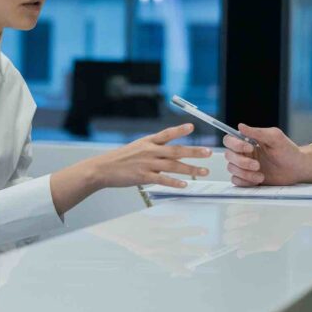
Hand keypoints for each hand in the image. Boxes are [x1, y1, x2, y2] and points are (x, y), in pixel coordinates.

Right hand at [90, 123, 211, 188]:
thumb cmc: (120, 159)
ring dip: (190, 169)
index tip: (192, 127)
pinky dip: (175, 182)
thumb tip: (170, 153)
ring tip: (203, 171)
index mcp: (148, 142)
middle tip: (208, 152)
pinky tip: (185, 184)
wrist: (102, 169)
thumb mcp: (137, 147)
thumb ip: (154, 149)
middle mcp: (149, 151)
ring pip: (173, 166)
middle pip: (176, 150)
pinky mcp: (143, 177)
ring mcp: (147, 164)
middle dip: (194, 152)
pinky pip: (163, 179)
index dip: (179, 130)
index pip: (166, 134)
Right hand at [221, 124, 311, 186]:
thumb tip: (240, 126)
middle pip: (229, 156)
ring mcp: (245, 167)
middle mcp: (244, 153)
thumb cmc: (288, 151)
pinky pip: (236, 181)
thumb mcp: (275, 137)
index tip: (250, 148)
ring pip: (232, 169)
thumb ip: (257, 132)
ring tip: (261, 175)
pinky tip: (257, 180)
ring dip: (245, 173)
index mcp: (248, 141)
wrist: (297, 169)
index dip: (235, 144)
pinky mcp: (248, 179)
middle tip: (257, 165)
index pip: (229, 140)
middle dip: (242, 162)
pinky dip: (245, 181)